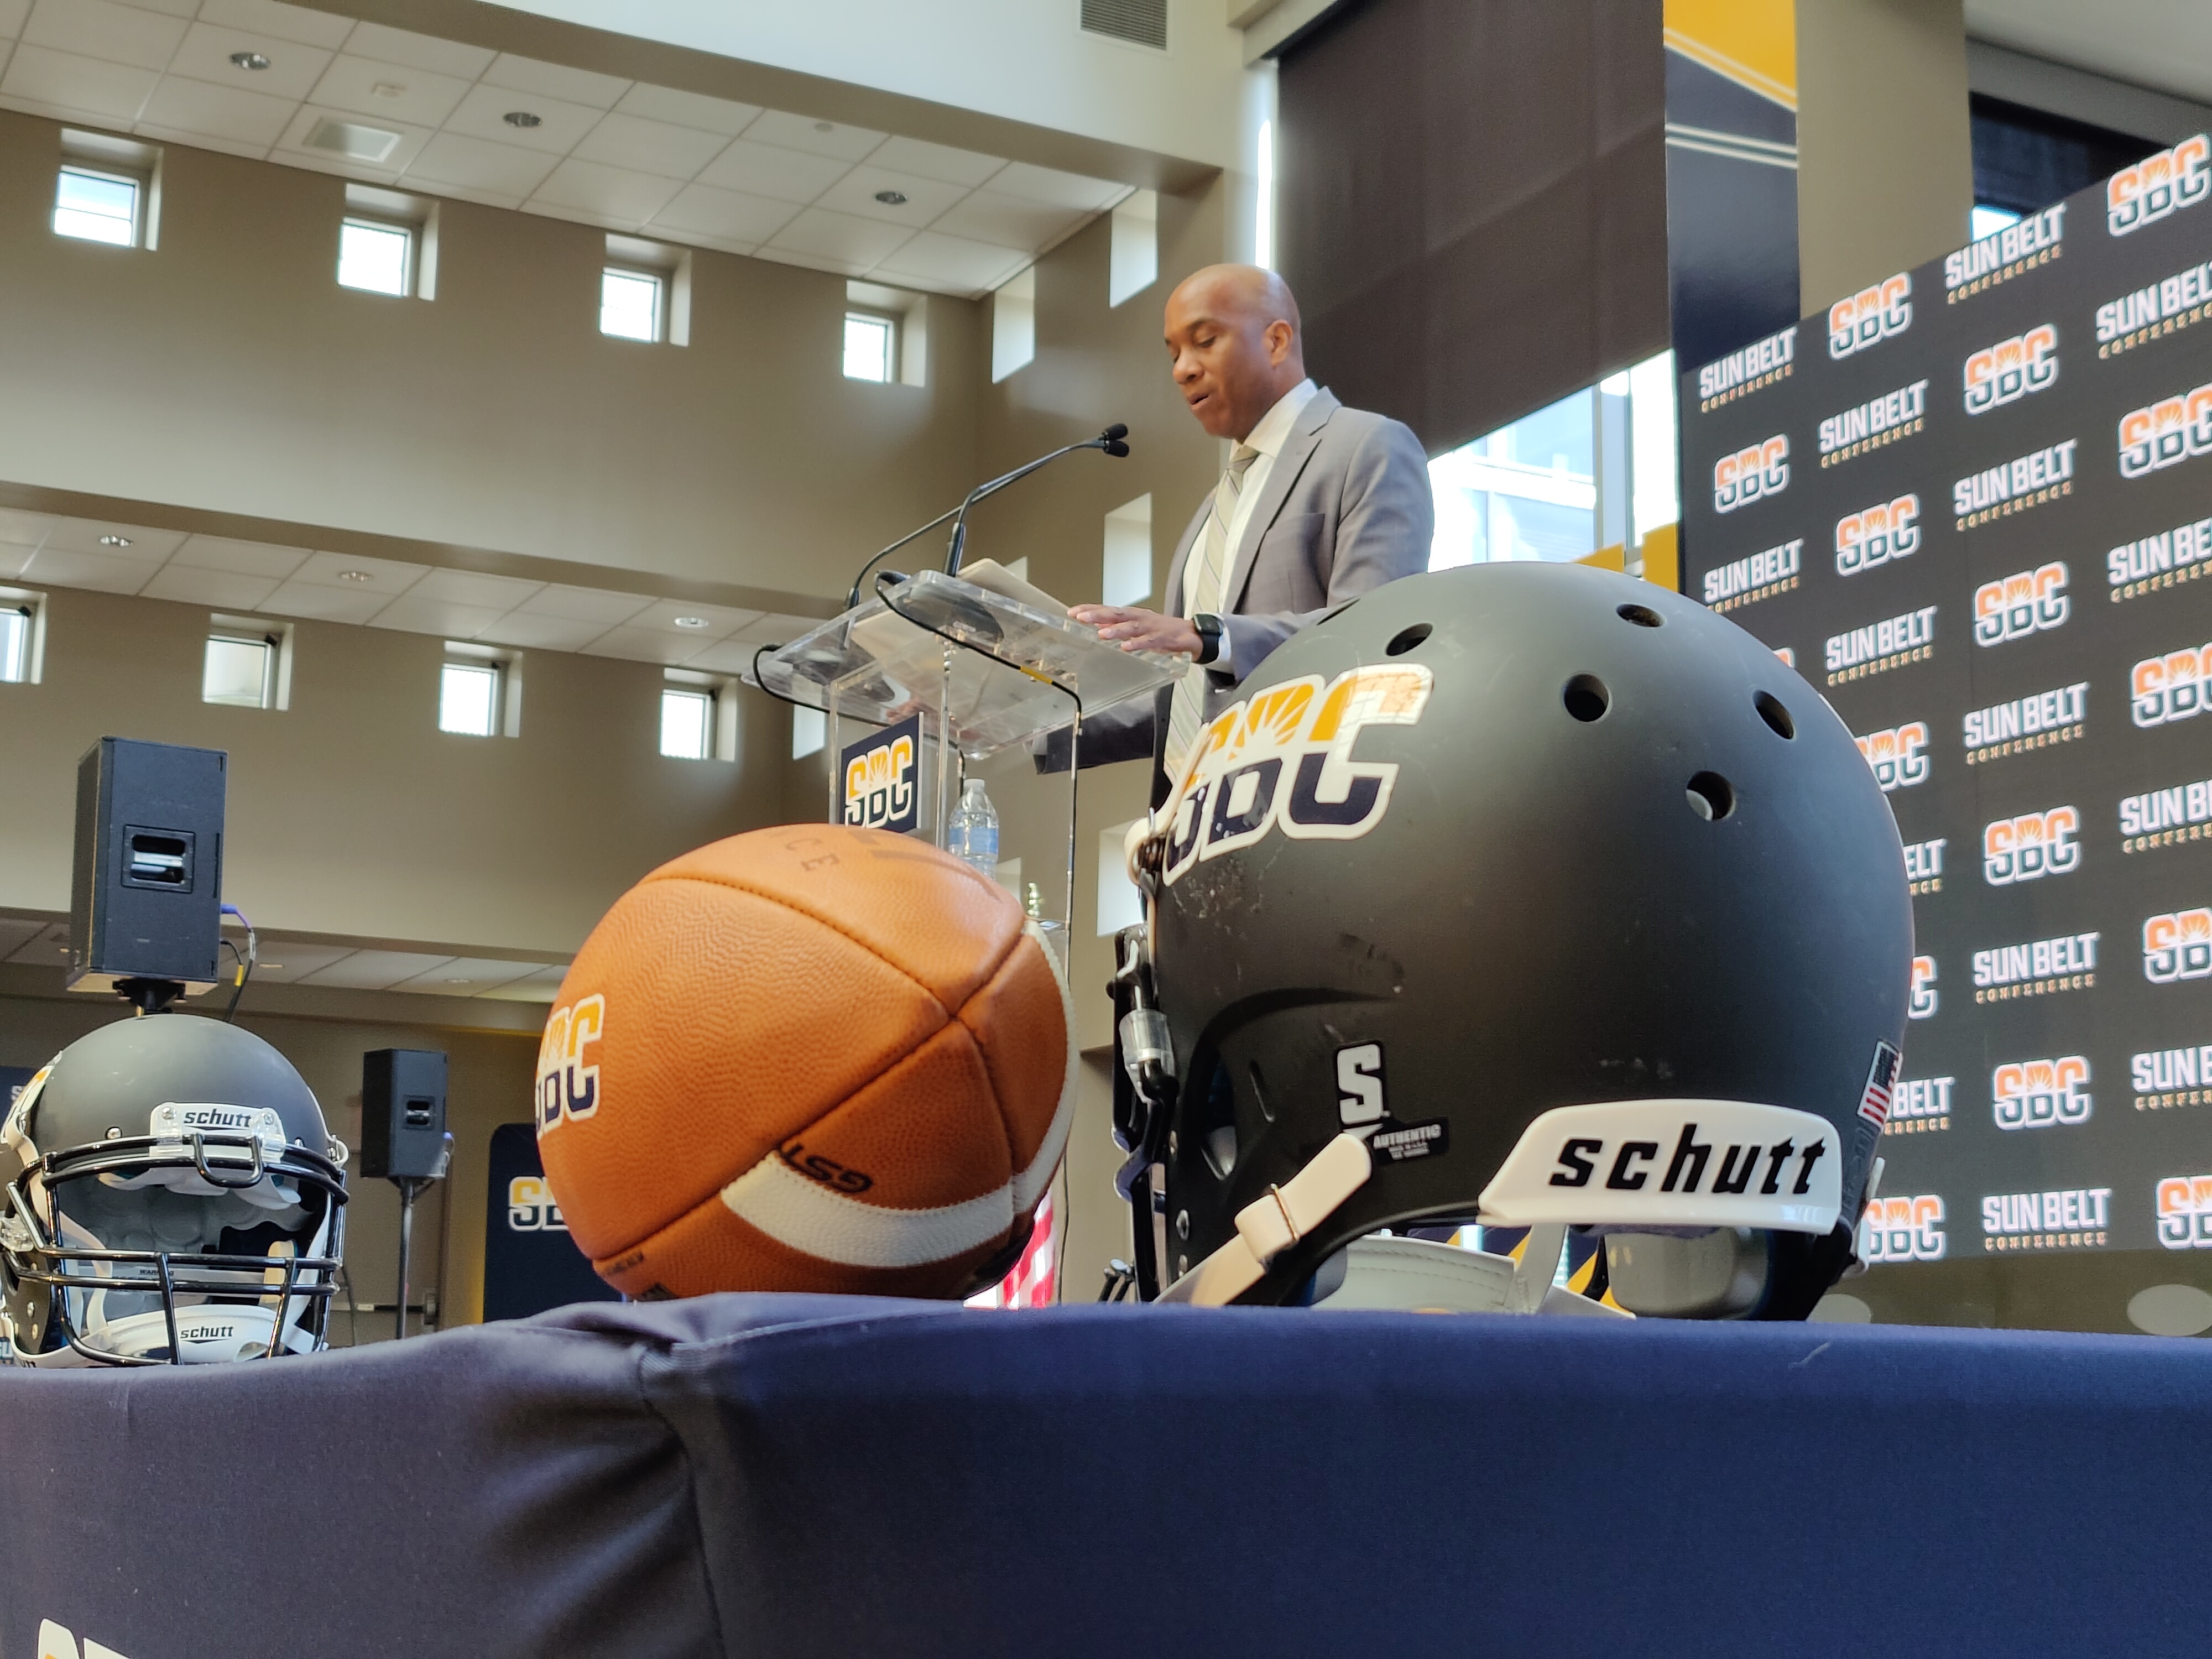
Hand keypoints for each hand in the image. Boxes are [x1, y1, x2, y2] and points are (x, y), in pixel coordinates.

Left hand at [1067, 604, 1201, 656]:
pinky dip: (1137, 644)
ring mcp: (1150, 627)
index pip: (1106, 610)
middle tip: (1081, 617)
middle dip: (1097, 615)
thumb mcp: (1135, 626)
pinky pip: (1148, 641)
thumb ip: (1116, 625)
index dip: (1089, 610)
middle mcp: (1139, 618)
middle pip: (1116, 614)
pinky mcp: (1162, 639)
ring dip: (1116, 630)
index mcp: (1131, 615)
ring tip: (1101, 633)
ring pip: (1131, 627)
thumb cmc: (1159, 629)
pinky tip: (1126, 647)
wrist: (1188, 633)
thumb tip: (1097, 624)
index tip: (1072, 612)